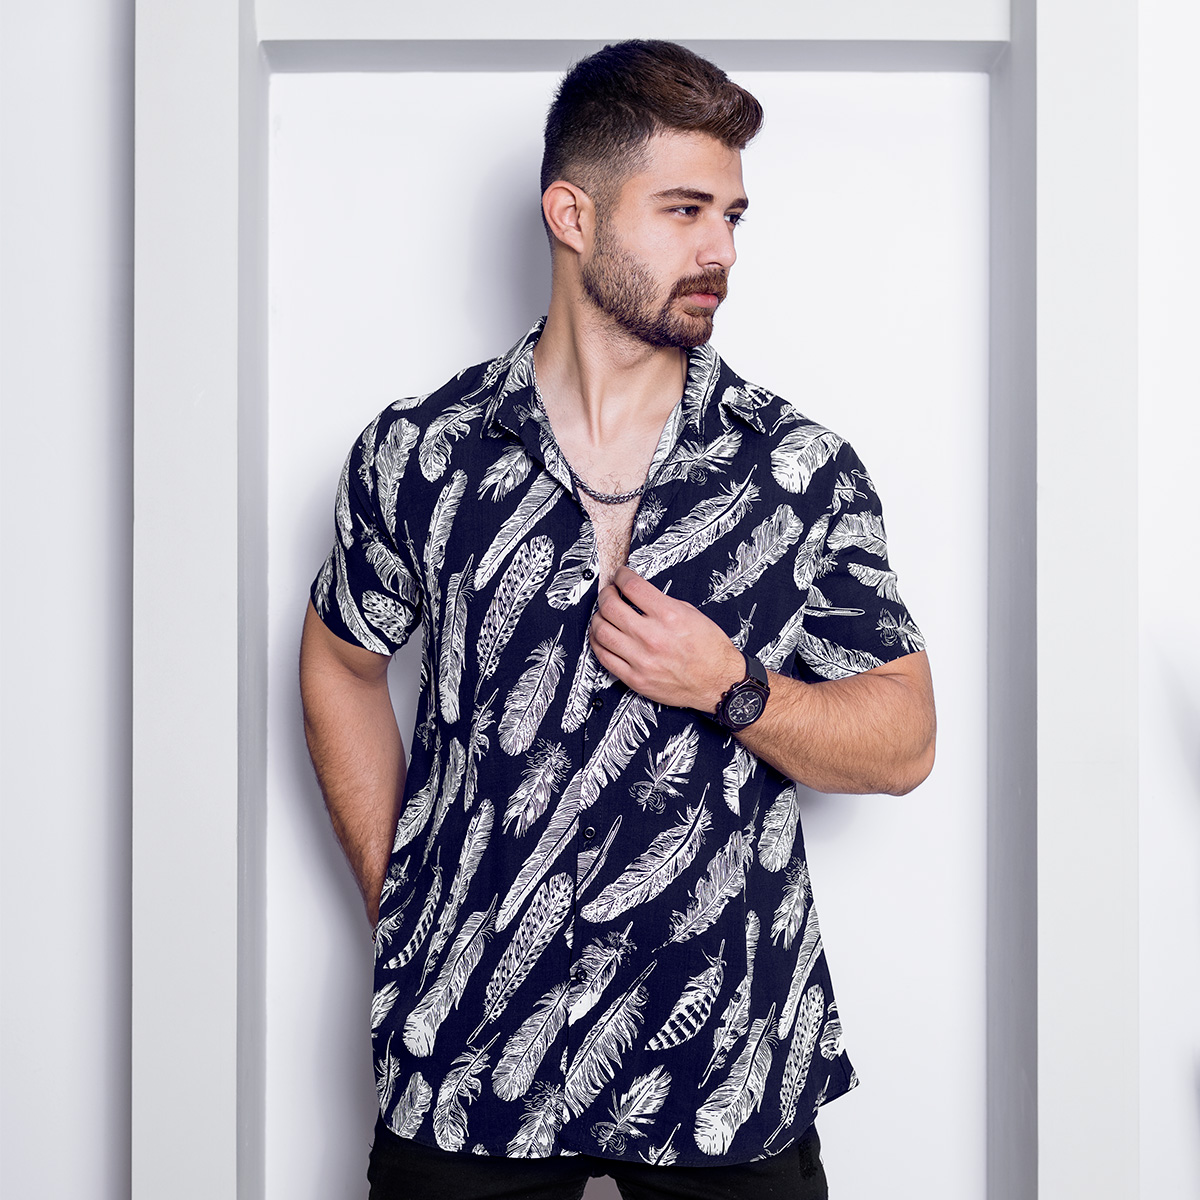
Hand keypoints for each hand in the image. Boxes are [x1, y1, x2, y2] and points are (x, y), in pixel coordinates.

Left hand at [589, 566, 744, 711]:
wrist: (719, 682)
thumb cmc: (710, 650)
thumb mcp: (692, 614)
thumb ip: (662, 602)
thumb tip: (639, 595)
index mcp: (668, 616)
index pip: (631, 586)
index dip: (620, 575)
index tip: (619, 575)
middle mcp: (652, 636)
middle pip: (610, 606)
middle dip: (606, 594)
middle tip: (609, 593)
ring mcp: (641, 659)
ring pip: (601, 631)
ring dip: (597, 618)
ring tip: (603, 615)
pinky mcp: (635, 679)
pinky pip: (604, 657)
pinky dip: (598, 643)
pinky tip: (602, 637)